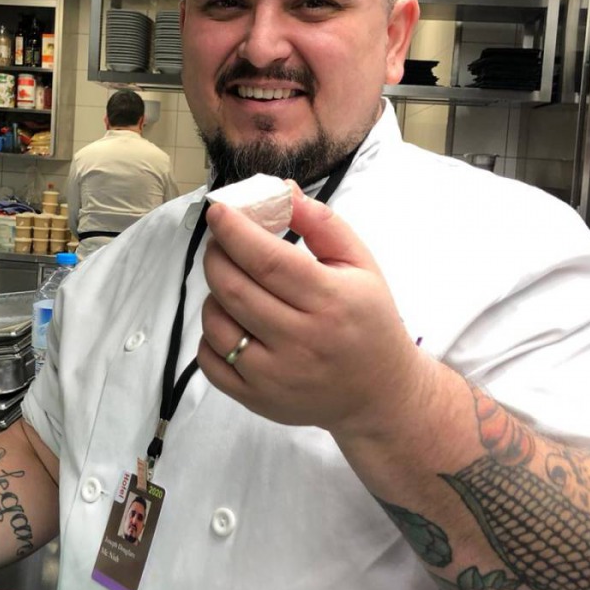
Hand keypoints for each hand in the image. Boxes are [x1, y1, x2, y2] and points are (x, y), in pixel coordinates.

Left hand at [198, 182, 432, 438]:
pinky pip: (210, 361)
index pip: (268, 260)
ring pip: (216, 323)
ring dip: (214, 293)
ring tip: (235, 284)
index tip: (218, 210)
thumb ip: (321, 223)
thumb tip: (280, 190)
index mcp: (331, 301)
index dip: (235, 231)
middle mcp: (301, 341)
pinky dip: (211, 334)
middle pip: (234, 288)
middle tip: (221, 241)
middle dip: (217, 255)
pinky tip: (233, 322)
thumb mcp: (360, 264)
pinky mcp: (256, 400)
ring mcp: (275, 375)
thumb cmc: (368, 319)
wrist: (380, 393)